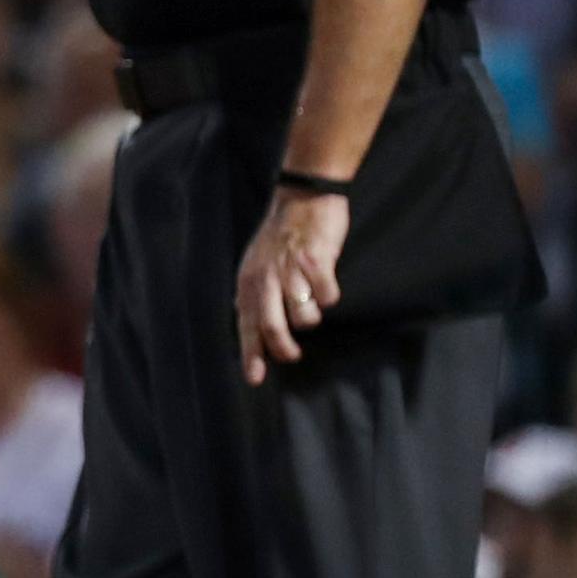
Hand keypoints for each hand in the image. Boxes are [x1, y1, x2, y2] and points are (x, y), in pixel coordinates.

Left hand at [237, 188, 349, 383]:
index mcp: (249, 281)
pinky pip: (328, 297)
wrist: (302, 199)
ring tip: (311, 302)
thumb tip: (253, 330)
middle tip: (292, 355)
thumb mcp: (256, 266)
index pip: (246, 325)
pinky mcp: (317, 262)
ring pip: (305, 317)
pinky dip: (330, 295)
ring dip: (312, 317)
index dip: (251, 354)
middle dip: (283, 348)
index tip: (254, 379)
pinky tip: (326, 283)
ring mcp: (291, 271)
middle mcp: (266, 278)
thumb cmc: (280, 238)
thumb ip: (255, 296)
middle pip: (273, 327)